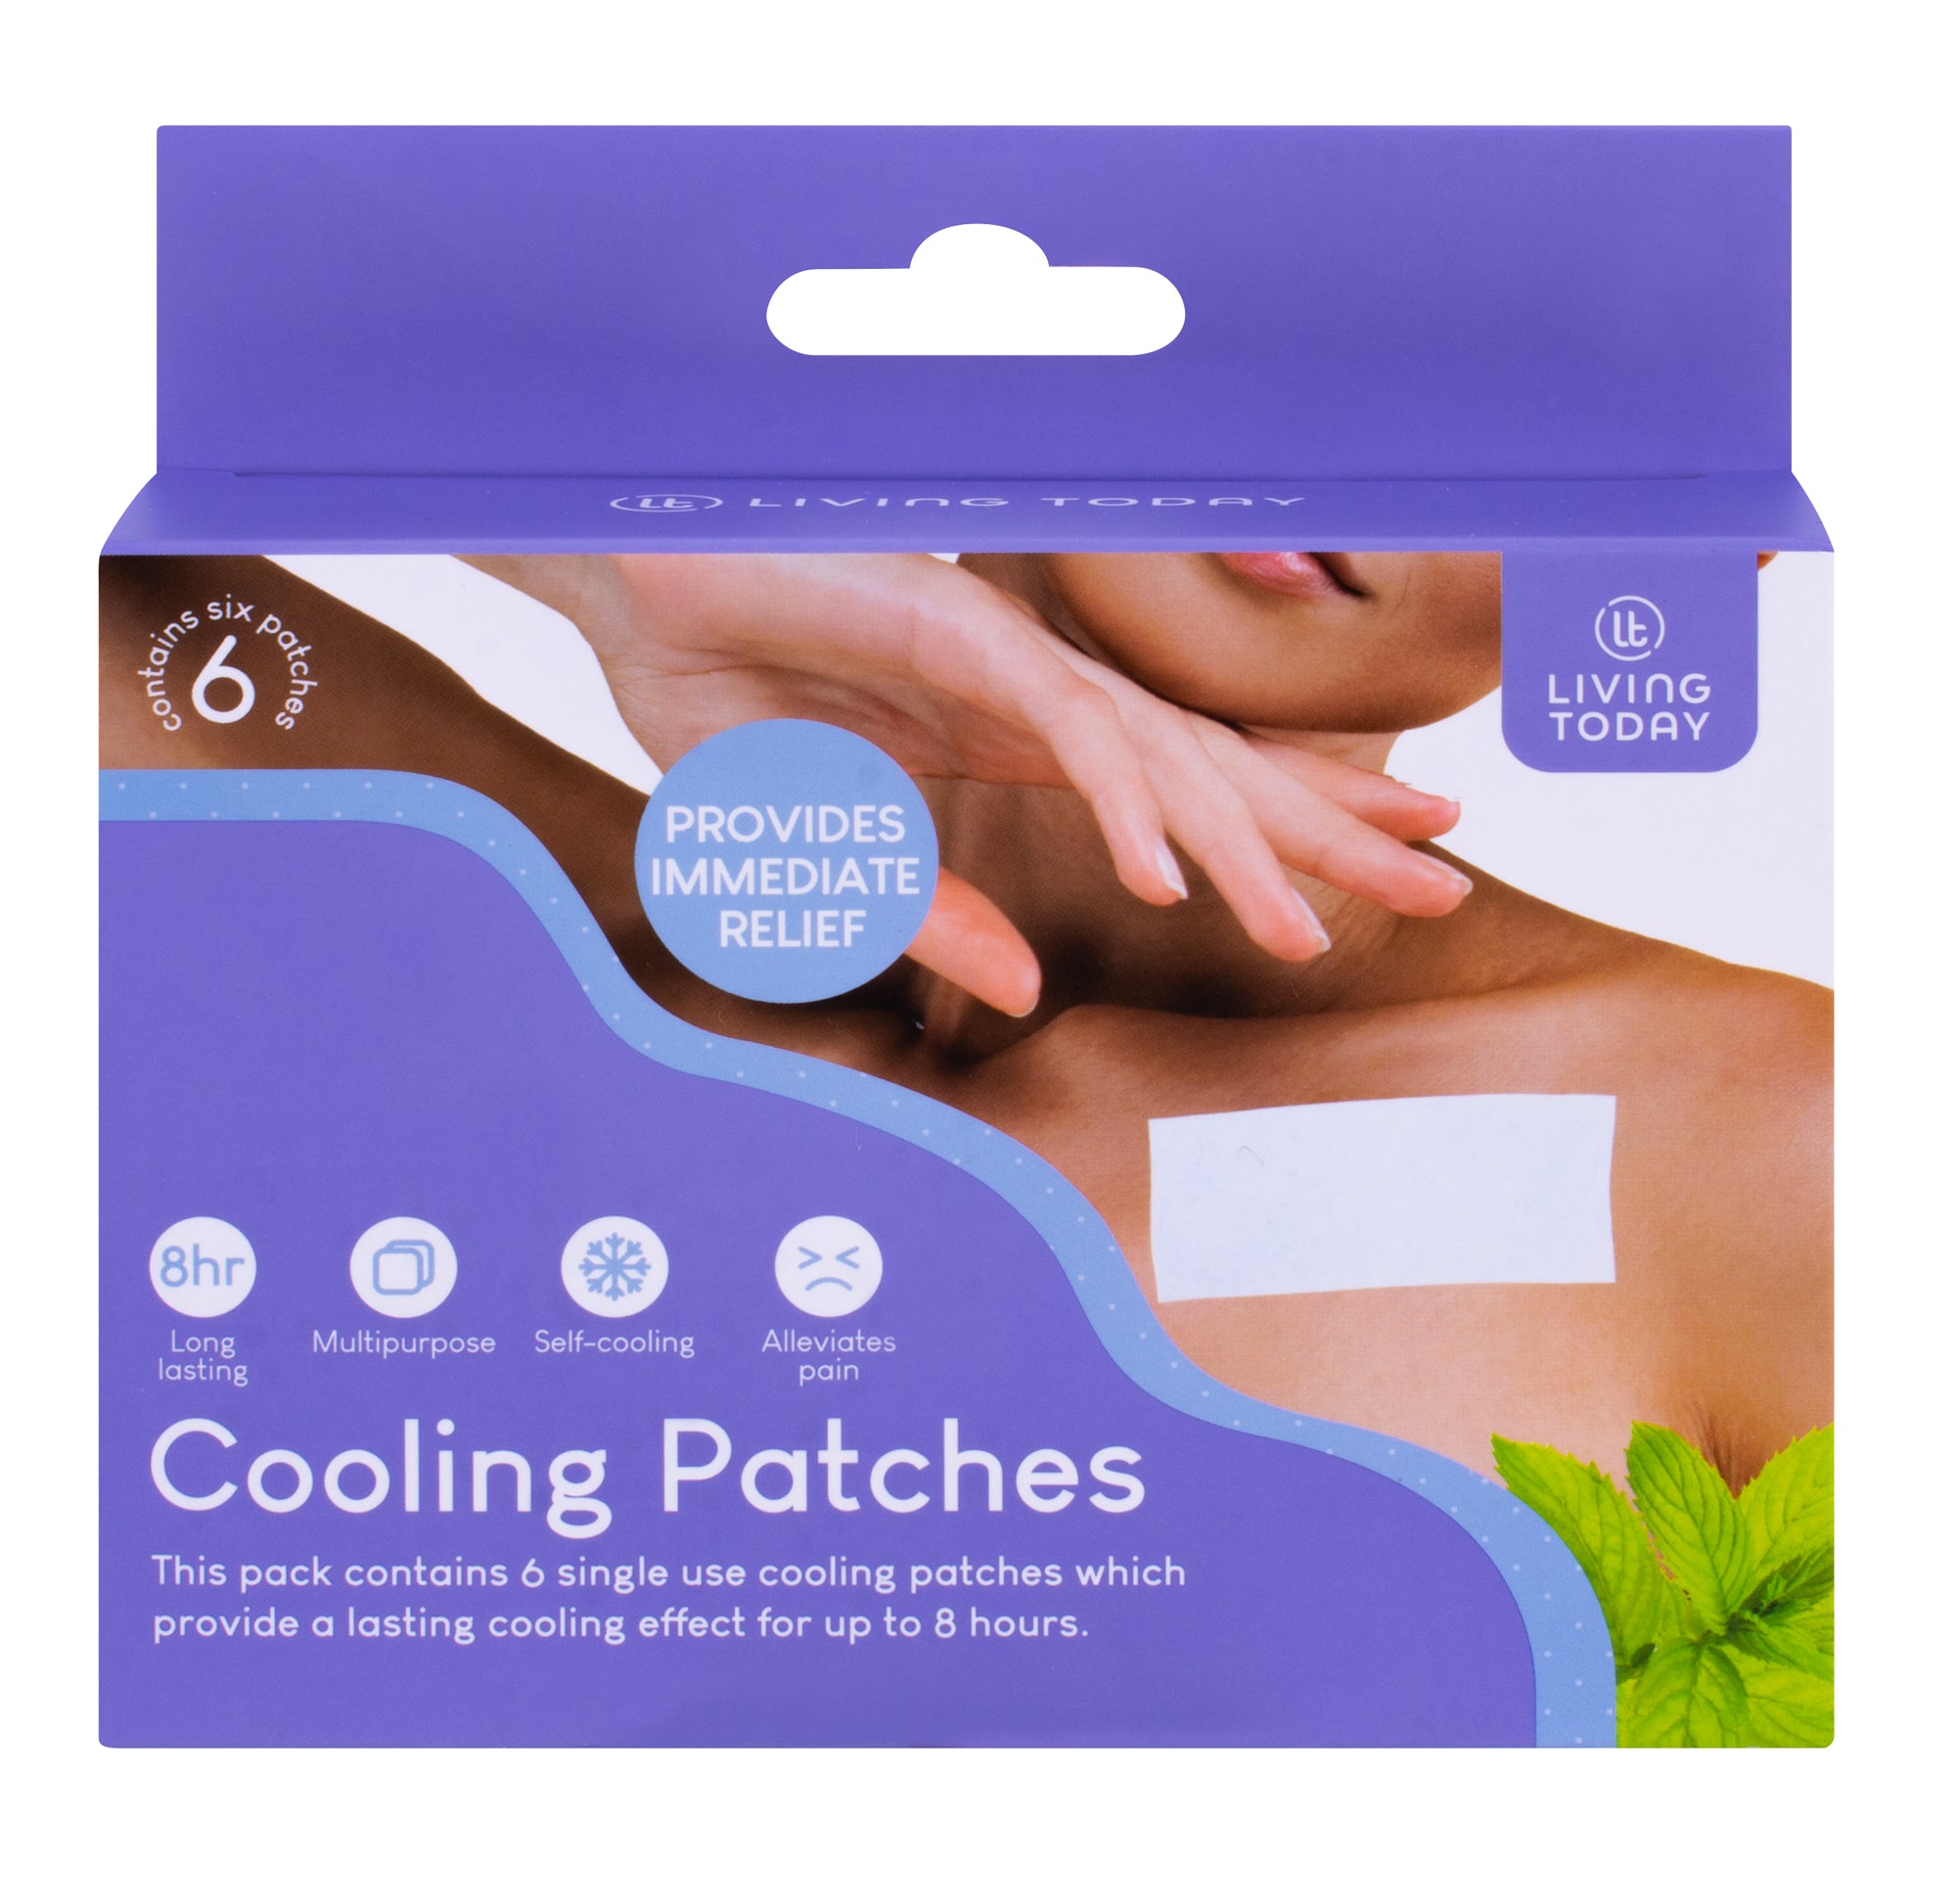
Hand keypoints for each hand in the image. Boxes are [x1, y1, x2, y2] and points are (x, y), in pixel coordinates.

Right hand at [469, 553, 1467, 1016]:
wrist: (627, 583)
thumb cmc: (717, 693)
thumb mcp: (820, 850)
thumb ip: (923, 915)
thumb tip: (1033, 990)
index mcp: (1013, 734)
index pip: (1173, 790)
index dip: (1273, 835)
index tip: (1366, 886)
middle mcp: (1034, 695)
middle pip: (1208, 769)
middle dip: (1328, 825)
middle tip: (1446, 876)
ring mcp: (1001, 661)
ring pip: (1164, 754)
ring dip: (1258, 833)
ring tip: (1358, 901)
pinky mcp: (952, 637)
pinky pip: (1061, 726)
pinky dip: (1121, 797)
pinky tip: (1169, 871)